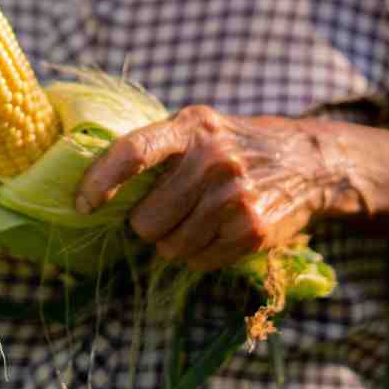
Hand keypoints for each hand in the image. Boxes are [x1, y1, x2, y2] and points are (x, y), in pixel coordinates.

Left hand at [76, 106, 350, 270]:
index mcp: (190, 127)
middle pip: (146, 219)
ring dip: (174, 243)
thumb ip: (157, 148)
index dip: (100, 181)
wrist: (307, 160)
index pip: (132, 153)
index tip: (81, 204)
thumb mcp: (200, 128)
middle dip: (147, 224)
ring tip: (197, 221)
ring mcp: (234, 195)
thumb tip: (95, 188)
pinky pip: (200, 261)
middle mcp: (212, 159)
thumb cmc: (234, 145)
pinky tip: (219, 232)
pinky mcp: (253, 228)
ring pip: (170, 247)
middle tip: (166, 213)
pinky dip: (201, 255)